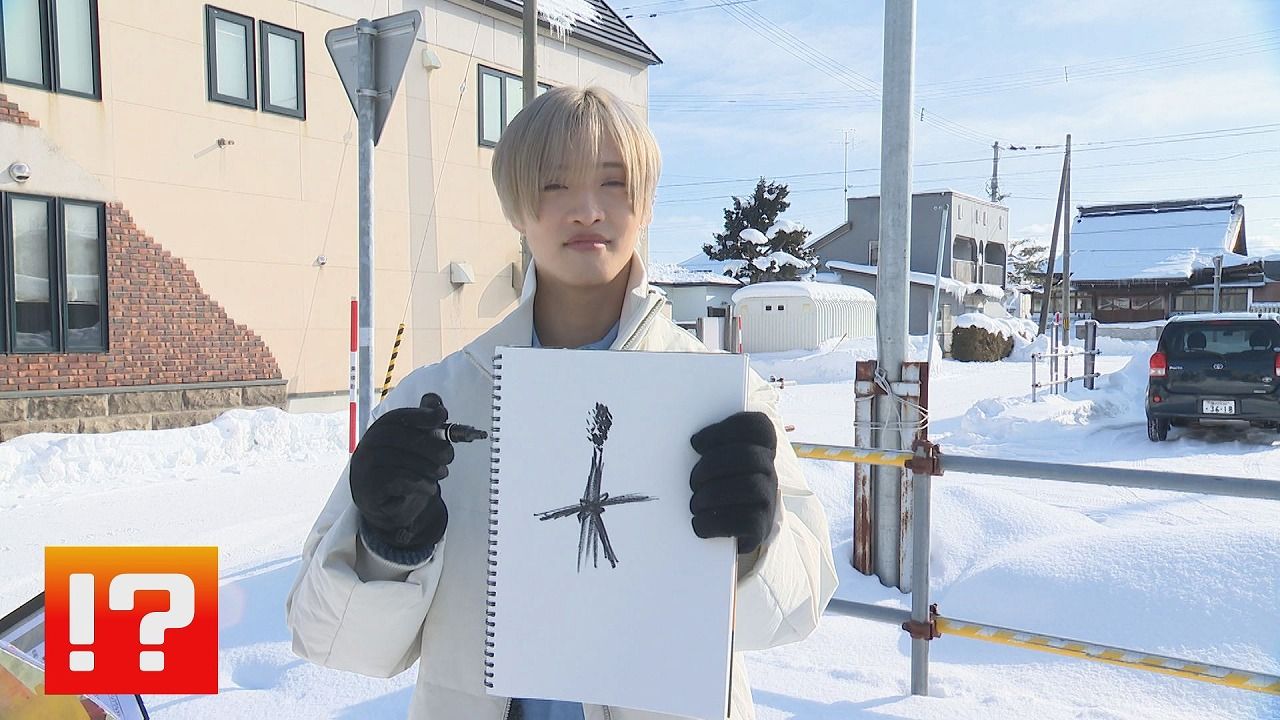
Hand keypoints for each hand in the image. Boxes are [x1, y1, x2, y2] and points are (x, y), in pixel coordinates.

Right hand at [350, 393, 454, 556]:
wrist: (383, 504)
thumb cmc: (401, 468)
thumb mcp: (415, 444)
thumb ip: (425, 422)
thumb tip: (436, 402)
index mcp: (380, 429)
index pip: (400, 417)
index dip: (423, 415)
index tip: (443, 416)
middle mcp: (370, 443)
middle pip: (406, 439)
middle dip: (435, 447)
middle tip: (449, 457)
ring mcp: (367, 465)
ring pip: (407, 462)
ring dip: (432, 469)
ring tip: (441, 474)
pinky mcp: (370, 486)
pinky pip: (403, 481)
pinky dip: (423, 484)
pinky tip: (429, 488)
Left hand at [688, 411, 778, 553]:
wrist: (731, 531)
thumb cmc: (715, 489)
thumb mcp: (715, 464)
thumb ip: (707, 449)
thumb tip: (688, 444)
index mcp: (758, 448)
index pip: (757, 426)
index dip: (724, 430)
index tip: (695, 443)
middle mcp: (768, 471)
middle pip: (748, 456)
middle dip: (713, 465)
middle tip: (692, 480)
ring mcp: (768, 499)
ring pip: (750, 487)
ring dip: (713, 494)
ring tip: (695, 503)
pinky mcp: (761, 527)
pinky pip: (745, 521)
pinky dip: (715, 522)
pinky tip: (699, 523)